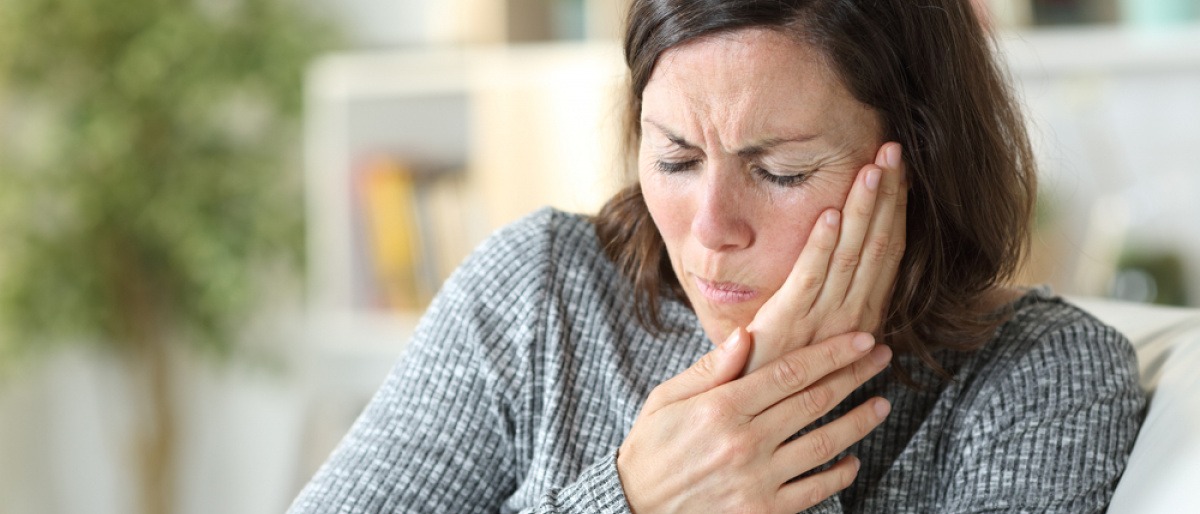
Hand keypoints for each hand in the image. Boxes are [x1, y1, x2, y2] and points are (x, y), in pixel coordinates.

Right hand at [617, 330, 892, 513]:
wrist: (635, 508)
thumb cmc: (650, 449)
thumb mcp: (666, 400)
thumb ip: (709, 369)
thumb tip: (747, 334)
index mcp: (722, 407)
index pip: (791, 372)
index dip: (832, 353)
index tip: (861, 338)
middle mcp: (744, 441)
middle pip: (814, 401)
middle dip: (854, 375)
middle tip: (882, 358)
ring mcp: (757, 479)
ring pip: (824, 444)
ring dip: (859, 422)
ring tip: (881, 404)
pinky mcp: (763, 510)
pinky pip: (814, 490)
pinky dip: (839, 474)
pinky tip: (852, 460)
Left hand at [743, 143, 907, 372]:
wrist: (755, 413)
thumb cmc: (782, 370)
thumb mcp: (821, 338)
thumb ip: (840, 313)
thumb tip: (869, 310)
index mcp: (863, 315)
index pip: (888, 252)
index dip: (896, 208)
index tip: (902, 169)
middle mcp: (852, 316)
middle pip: (877, 245)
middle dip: (887, 195)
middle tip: (894, 149)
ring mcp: (822, 320)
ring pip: (850, 254)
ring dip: (862, 209)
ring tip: (872, 167)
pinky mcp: (787, 323)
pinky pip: (809, 277)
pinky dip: (820, 244)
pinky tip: (828, 212)